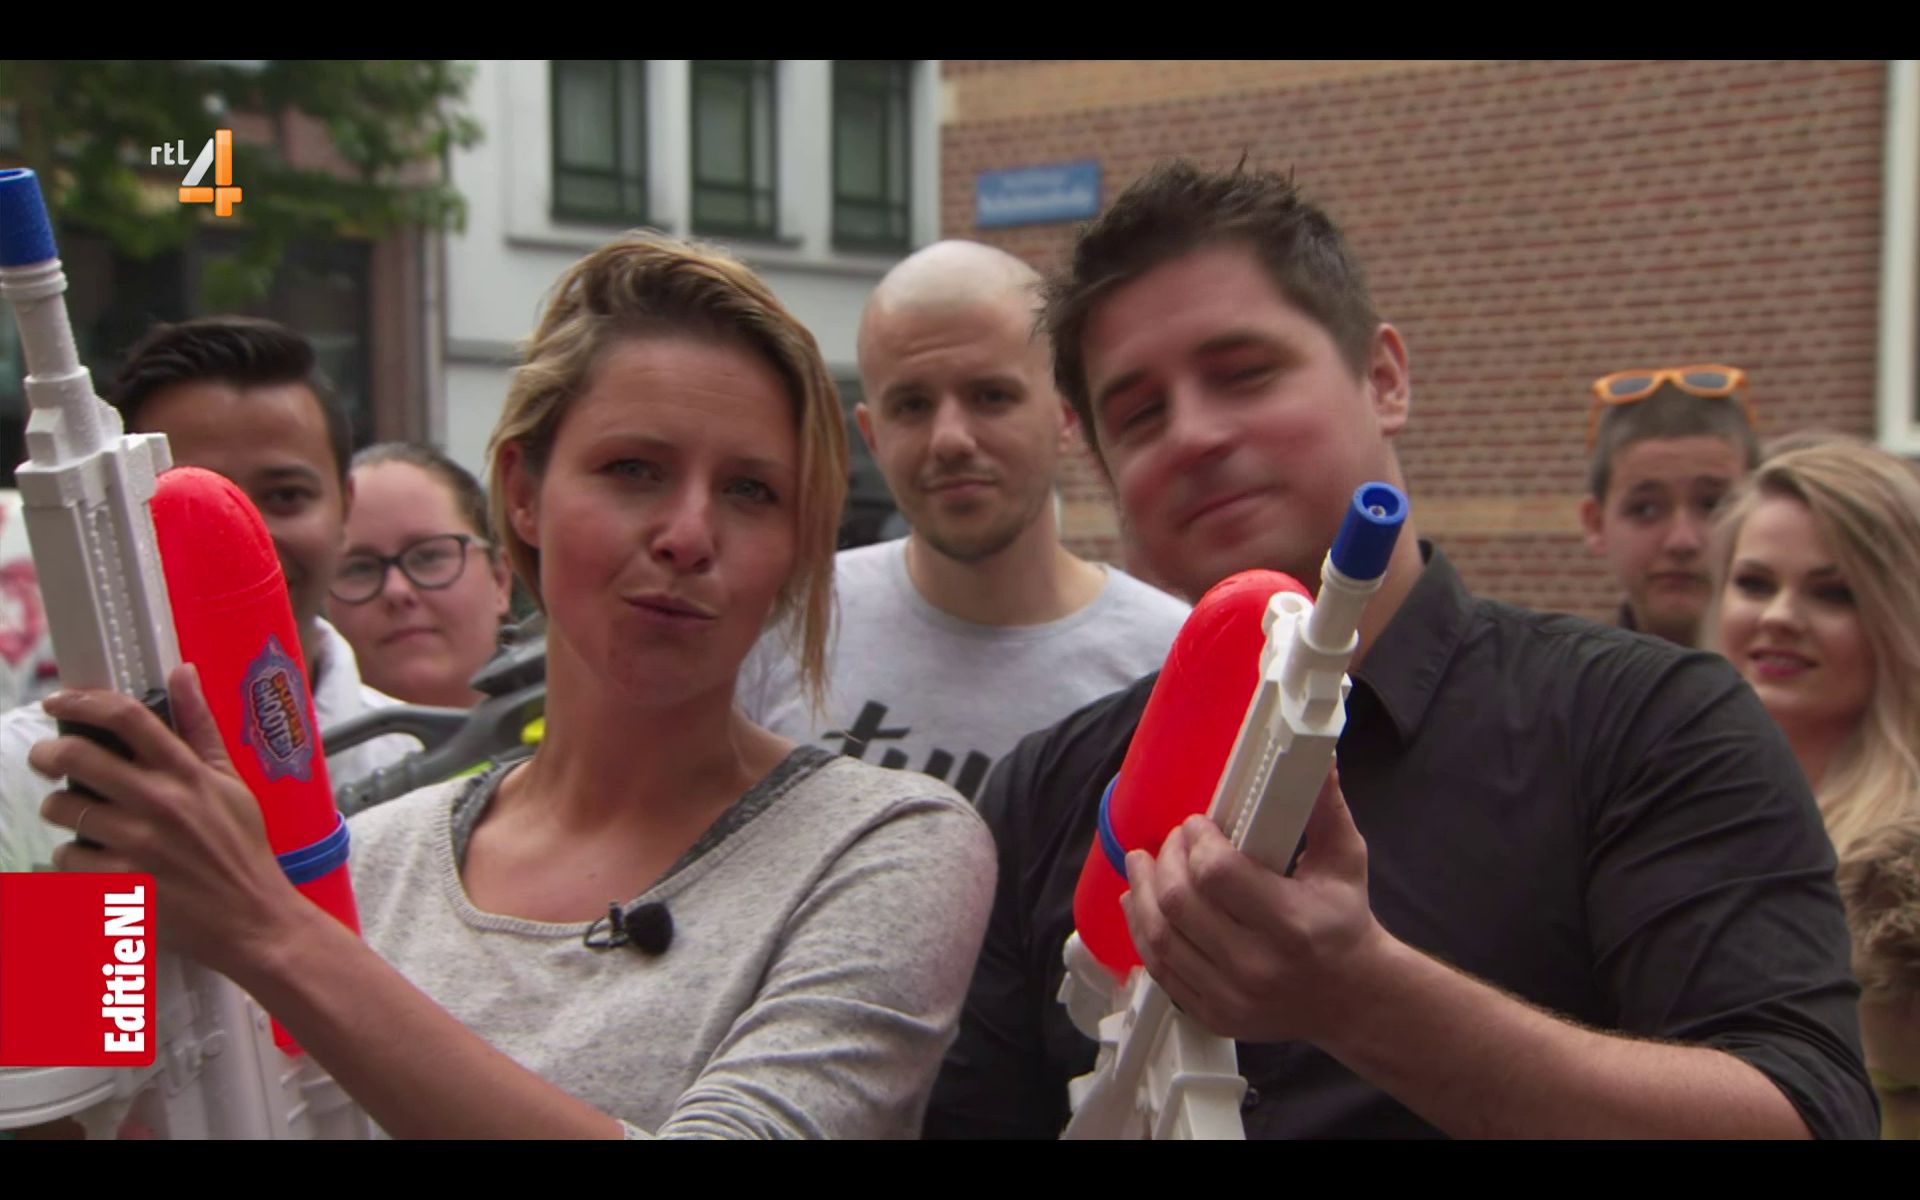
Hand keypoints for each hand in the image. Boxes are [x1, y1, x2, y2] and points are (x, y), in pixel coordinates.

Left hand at [30, 663, 305, 978]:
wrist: (251, 918)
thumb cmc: (242, 850)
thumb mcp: (230, 782)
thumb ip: (200, 728)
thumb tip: (182, 672)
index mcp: (188, 774)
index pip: (126, 717)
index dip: (82, 701)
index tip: (58, 701)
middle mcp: (161, 803)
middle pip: (78, 757)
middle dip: (49, 754)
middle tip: (47, 758)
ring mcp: (137, 845)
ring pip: (64, 810)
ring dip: (61, 810)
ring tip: (78, 817)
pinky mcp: (119, 884)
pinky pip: (66, 857)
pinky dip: (72, 857)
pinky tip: (93, 859)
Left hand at [1119, 768, 1391, 1044]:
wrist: (1354, 999)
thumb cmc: (1344, 921)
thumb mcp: (1345, 861)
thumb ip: (1325, 807)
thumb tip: (1316, 756)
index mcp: (1292, 925)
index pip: (1217, 874)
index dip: (1197, 841)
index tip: (1198, 825)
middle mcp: (1258, 967)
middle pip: (1178, 903)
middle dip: (1165, 860)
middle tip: (1172, 841)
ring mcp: (1232, 997)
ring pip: (1158, 937)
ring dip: (1140, 892)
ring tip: (1141, 864)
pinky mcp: (1214, 1015)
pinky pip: (1160, 970)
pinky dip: (1142, 930)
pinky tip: (1141, 904)